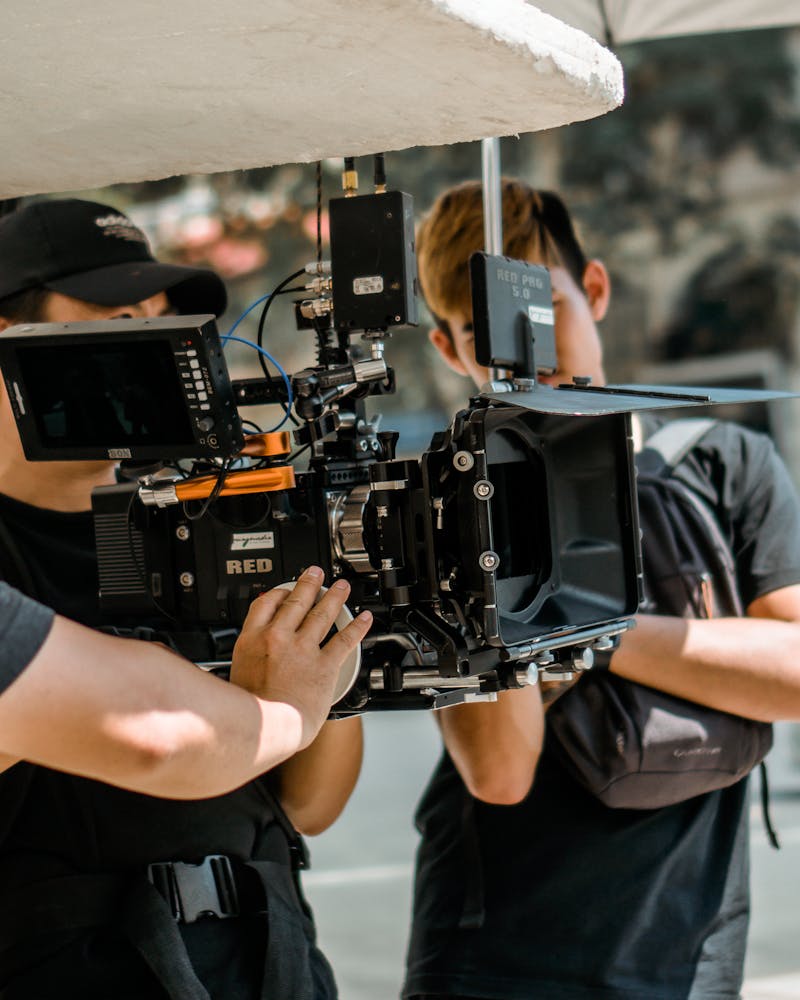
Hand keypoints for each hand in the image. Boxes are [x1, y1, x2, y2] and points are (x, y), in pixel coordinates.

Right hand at [230, 567, 371, 748]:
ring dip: (334, 597)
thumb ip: (247, 656)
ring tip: (342, 587)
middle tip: (316, 574)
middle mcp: (278, 638)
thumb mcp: (236, 673)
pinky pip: (344, 640)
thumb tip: (250, 653)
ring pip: (322, 614)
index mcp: (252, 639)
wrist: (266, 728)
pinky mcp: (324, 665)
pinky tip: (364, 619)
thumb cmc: (250, 709)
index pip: (266, 603)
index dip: (278, 592)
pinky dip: (357, 627)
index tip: (285, 590)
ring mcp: (302, 649)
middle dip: (308, 584)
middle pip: (296, 601)